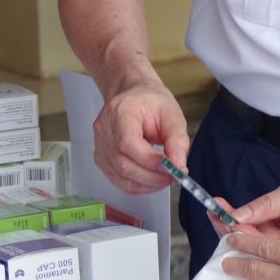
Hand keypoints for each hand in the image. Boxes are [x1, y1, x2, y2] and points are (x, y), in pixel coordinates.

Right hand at [92, 75, 187, 193]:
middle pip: (123, 165)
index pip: (128, 143)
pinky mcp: (102, 158)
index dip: (150, 160)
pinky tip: (153, 179)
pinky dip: (138, 185)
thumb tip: (179, 167)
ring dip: (147, 184)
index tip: (173, 168)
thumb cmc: (152, 102)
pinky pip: (118, 180)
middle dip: (152, 177)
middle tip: (175, 177)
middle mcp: (104, 130)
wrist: (132, 94)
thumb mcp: (172, 114)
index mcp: (120, 112)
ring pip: (120, 177)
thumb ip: (177, 140)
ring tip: (166, 178)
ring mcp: (100, 146)